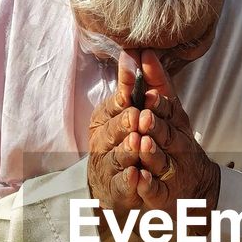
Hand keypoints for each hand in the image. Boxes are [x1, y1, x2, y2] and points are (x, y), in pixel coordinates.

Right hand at [88, 51, 142, 211]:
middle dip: (123, 125)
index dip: (122, 100)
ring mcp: (108, 167)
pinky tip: (138, 175)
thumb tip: (136, 51)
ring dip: (127, 150)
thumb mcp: (135, 108)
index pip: (111, 107)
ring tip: (139, 142)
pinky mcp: (117, 191)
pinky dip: (130, 181)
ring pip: (116, 158)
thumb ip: (136, 83)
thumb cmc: (130, 137)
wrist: (129, 180)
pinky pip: (122, 186)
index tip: (132, 95)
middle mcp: (102, 143)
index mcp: (104, 120)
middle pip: (110, 133)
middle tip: (137, 117)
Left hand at [136, 51, 220, 212]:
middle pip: (166, 135)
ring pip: (160, 160)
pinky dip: (147, 185)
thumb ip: (158, 84)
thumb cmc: (177, 143)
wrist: (198, 186)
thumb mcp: (172, 112)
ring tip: (142, 143)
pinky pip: (154, 189)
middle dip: (156, 125)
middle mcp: (177, 146)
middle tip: (144, 116)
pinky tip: (138, 179)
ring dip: (151, 153)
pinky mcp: (163, 193)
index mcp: (176, 124)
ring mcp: (171, 170)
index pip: (169, 110)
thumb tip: (145, 51)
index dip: (160, 103)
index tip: (150, 95)